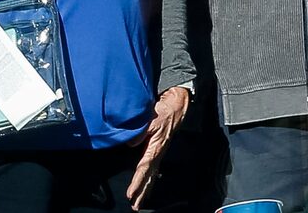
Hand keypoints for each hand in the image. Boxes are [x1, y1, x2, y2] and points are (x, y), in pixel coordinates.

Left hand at [127, 84, 189, 208]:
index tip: (130, 194)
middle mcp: (158, 153)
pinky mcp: (158, 150)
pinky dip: (149, 180)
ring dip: (145, 190)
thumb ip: (141, 131)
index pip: (144, 169)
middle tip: (135, 206)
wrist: (177, 105)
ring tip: (139, 203)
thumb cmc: (165, 111)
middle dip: (142, 192)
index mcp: (156, 148)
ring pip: (151, 176)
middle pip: (149, 178)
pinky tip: (147, 186)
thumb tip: (132, 143)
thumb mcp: (153, 119)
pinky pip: (153, 169)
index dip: (137, 182)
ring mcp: (159, 153)